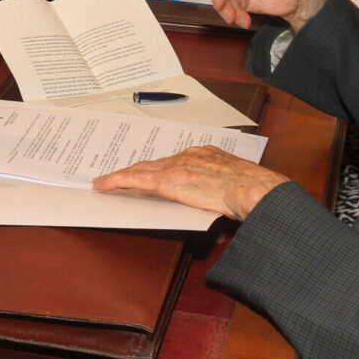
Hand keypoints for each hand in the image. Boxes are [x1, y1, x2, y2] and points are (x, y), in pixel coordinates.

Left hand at [94, 145, 289, 220]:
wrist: (254, 191)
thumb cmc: (253, 193)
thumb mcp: (235, 185)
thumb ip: (221, 189)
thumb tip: (220, 203)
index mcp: (206, 155)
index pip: (175, 161)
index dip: (159, 167)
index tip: (151, 170)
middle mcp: (189, 155)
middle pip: (155, 163)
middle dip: (137, 170)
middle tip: (119, 176)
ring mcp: (177, 166)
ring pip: (142, 169)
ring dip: (124, 176)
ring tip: (107, 182)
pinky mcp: (168, 179)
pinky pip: (136, 178)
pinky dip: (117, 180)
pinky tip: (103, 185)